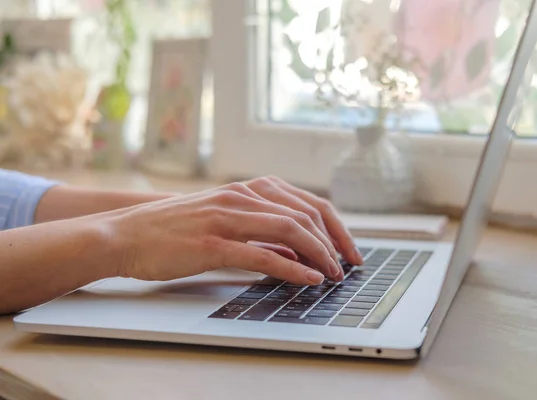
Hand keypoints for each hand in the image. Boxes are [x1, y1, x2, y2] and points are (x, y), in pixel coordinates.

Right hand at [109, 178, 361, 285]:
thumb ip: (261, 230)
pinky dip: (292, 268)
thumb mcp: (224, 219)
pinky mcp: (213, 245)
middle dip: (336, 241)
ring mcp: (227, 218)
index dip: (335, 226)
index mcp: (247, 189)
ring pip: (290, 230)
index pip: (307, 202)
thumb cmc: (175, 229)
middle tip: (350, 264)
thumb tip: (297, 250)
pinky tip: (308, 280)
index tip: (348, 248)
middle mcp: (242, 197)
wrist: (127, 233)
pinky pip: (263, 256)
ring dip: (320, 254)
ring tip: (334, 274)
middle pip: (307, 214)